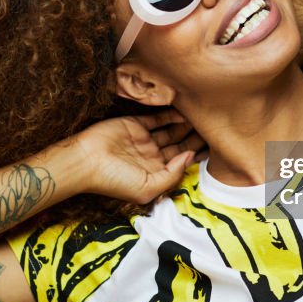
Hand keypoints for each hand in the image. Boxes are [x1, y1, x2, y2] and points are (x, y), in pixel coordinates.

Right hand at [76, 109, 207, 204]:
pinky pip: (157, 118)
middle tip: (216, 128)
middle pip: (180, 145)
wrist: (86, 161)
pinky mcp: (135, 124)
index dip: (198, 156)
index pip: (182, 164)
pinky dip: (171, 115)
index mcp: (155, 174)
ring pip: (171, 131)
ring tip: (205, 118)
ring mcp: (144, 140)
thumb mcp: (147, 188)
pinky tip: (185, 113)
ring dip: (186, 126)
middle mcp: (152, 157)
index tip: (217, 148)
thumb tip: (190, 158)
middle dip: (196, 138)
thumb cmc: (114, 181)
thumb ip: (172, 175)